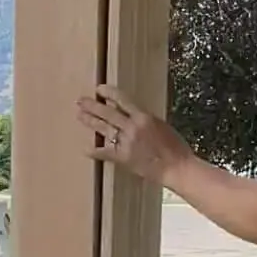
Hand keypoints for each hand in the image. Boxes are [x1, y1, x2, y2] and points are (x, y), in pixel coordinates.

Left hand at [77, 86, 192, 186]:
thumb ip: (144, 120)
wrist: (177, 167)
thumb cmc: (175, 147)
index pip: (122, 100)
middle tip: (80, 101)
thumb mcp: (161, 125)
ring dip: (90, 121)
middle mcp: (132, 127)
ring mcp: (126, 142)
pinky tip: (84, 148)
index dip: (109, 93)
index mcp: (144, 116)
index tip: (99, 89)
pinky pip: (104, 152)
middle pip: (108, 113)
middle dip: (92, 106)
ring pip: (104, 128)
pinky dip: (94, 151)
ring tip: (79, 115)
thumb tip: (131, 115)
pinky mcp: (123, 157)